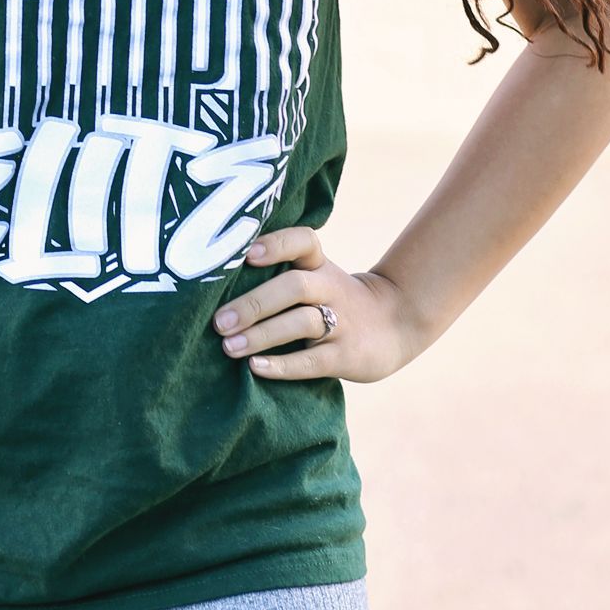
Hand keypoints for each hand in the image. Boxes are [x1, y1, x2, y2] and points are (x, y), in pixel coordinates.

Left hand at [212, 226, 423, 384]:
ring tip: (229, 347)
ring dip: (262, 334)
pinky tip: (256, 368)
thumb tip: (211, 284)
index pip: (303, 241)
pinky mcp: (346, 356)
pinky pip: (312, 361)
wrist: (397, 322)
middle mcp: (331, 288)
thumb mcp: (316, 275)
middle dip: (254, 303)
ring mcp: (342, 322)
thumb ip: (279, 273)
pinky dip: (283, 365)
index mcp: (319, 265)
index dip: (277, 245)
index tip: (246, 255)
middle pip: (295, 286)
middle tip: (219, 321)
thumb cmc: (334, 298)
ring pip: (302, 323)